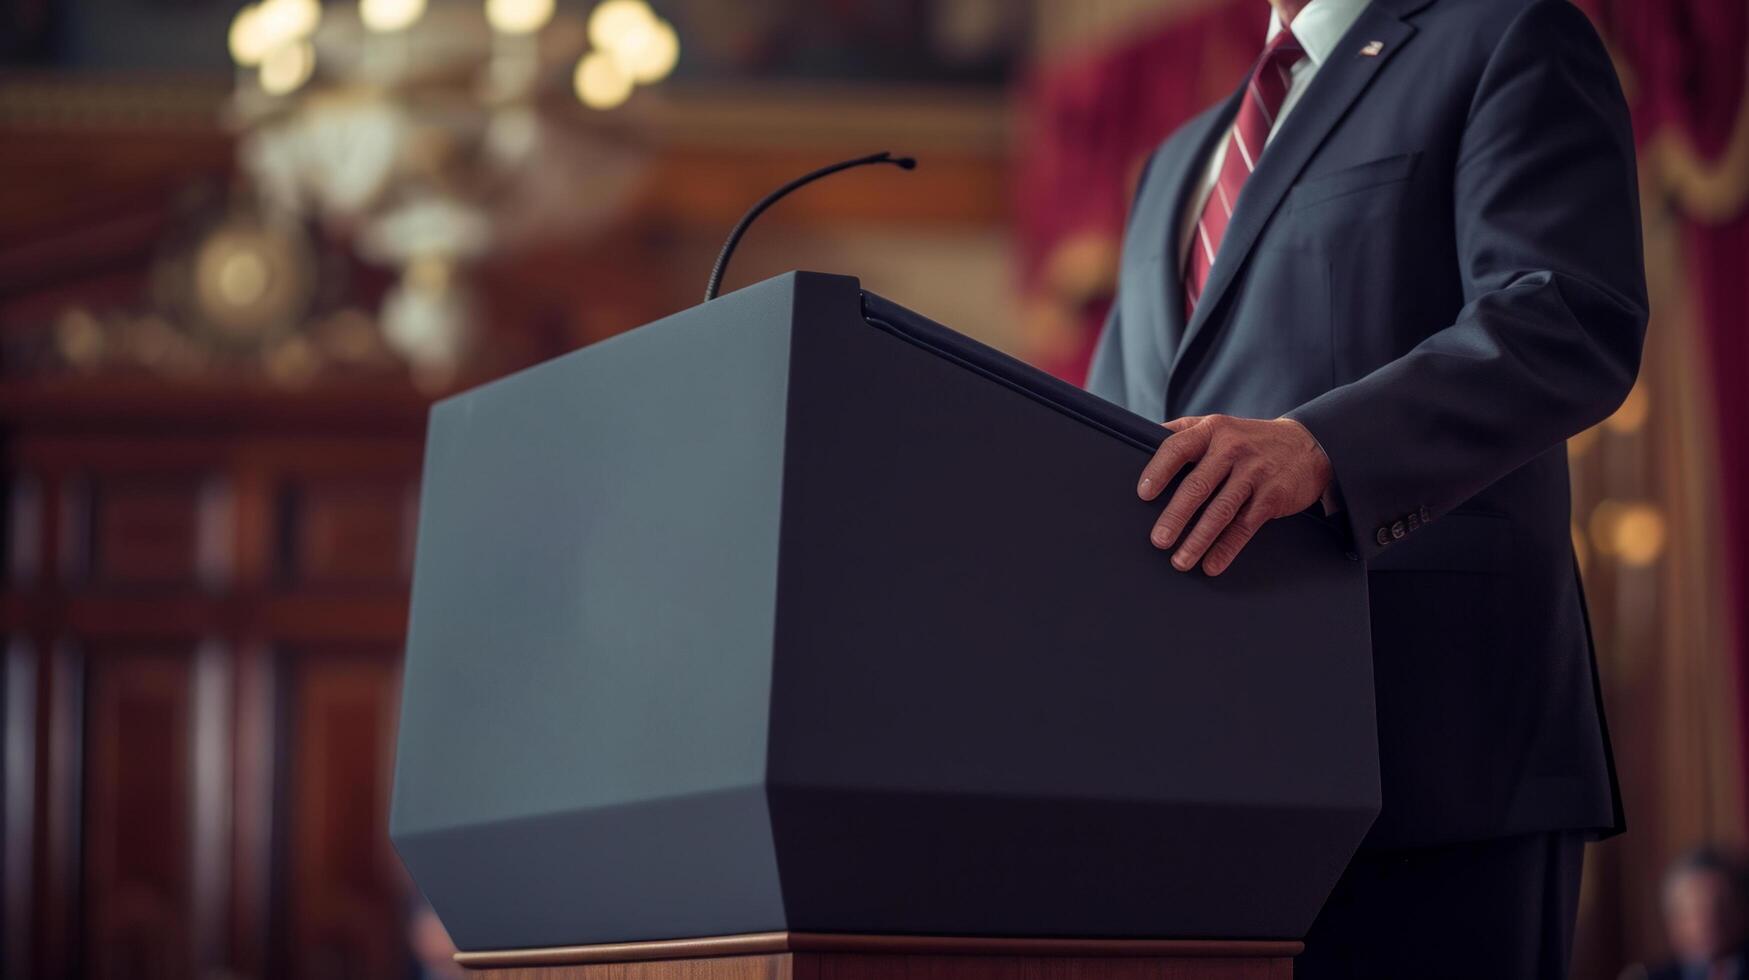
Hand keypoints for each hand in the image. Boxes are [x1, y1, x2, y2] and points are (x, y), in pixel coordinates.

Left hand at [1136, 415, 1332, 575]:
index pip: (1178, 448)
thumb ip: (1184, 431)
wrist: (1307, 445)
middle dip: (1176, 516)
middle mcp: (1232, 448)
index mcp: (1212, 430)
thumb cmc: (1249, 440)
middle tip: (1159, 540)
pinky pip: (1245, 527)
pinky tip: (1212, 564)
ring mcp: (1255, 472)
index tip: (1144, 495)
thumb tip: (1141, 438)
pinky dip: (1227, 549)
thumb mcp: (1218, 426)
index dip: (1158, 471)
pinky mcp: (1272, 496)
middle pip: (1198, 485)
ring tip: (1180, 560)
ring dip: (1198, 540)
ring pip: (1221, 511)